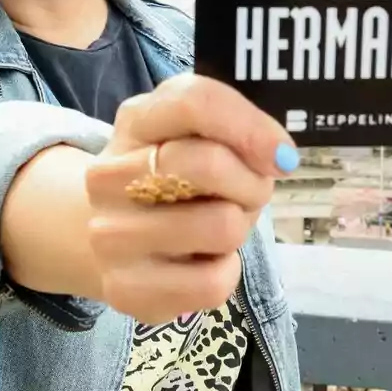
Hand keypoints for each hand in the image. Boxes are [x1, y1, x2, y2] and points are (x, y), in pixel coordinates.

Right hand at [85, 73, 299, 324]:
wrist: (116, 238)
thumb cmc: (174, 180)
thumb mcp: (195, 137)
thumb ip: (234, 129)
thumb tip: (280, 157)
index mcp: (135, 122)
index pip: (193, 102)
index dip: (251, 126)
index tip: (282, 154)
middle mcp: (109, 175)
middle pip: (208, 164)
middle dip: (250, 183)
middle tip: (246, 194)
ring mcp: (111, 235)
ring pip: (221, 226)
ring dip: (239, 228)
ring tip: (218, 225)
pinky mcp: (125, 288)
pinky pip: (213, 282)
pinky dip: (226, 271)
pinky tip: (203, 261)